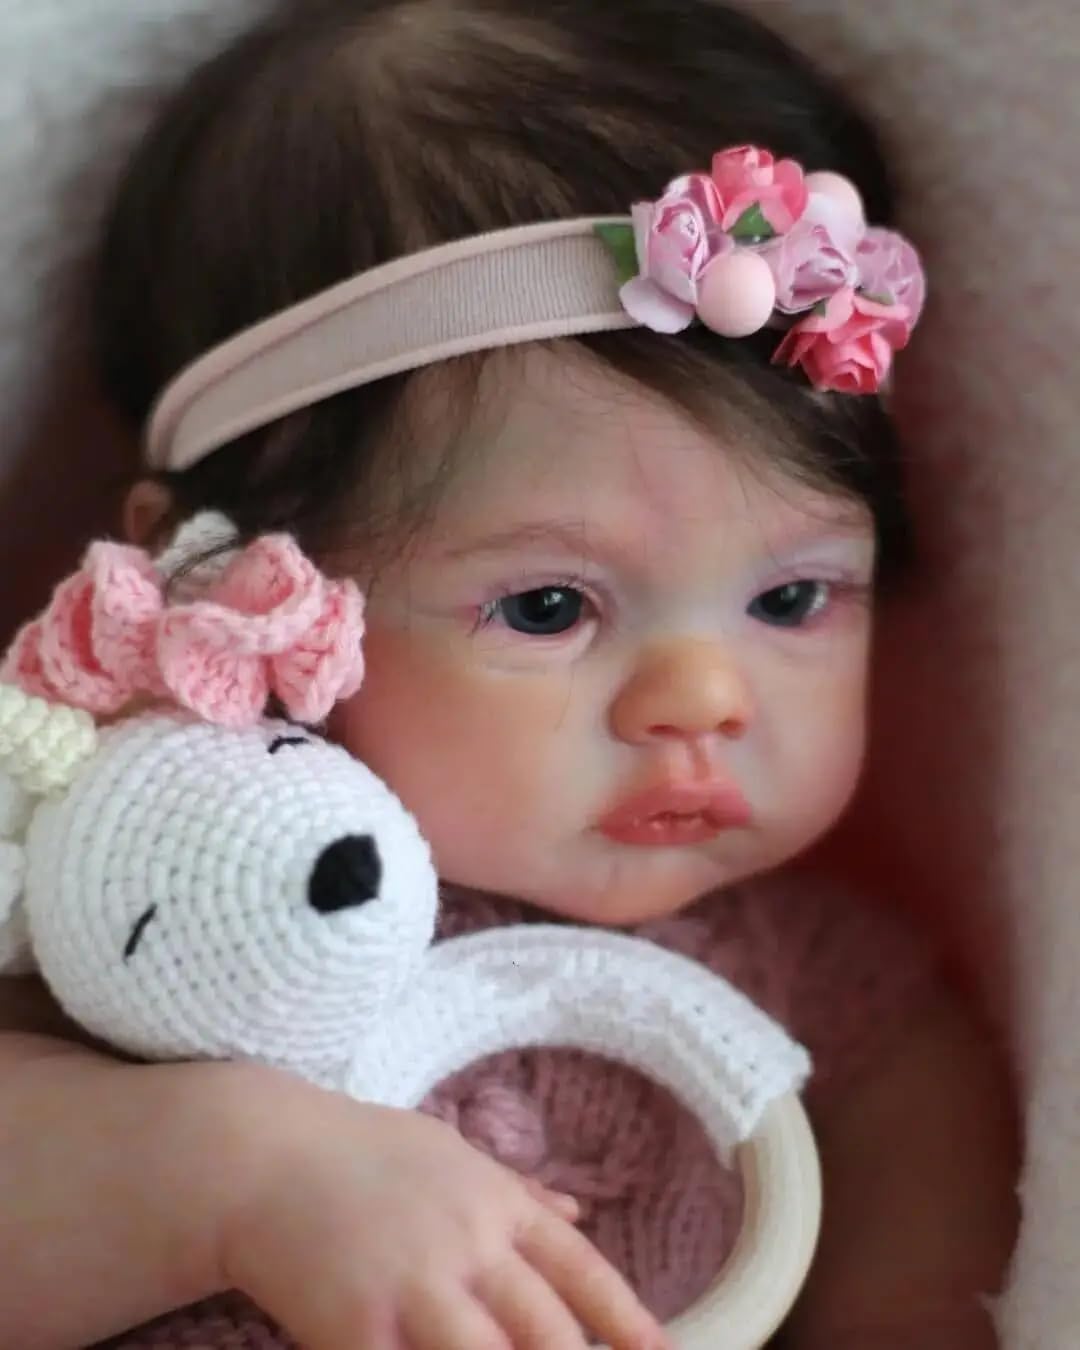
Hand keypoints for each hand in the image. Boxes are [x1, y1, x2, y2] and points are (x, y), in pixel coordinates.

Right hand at [219, 1070, 668, 1348]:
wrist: (266, 1157)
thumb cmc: (363, 1152)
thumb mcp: (450, 1152)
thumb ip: (516, 1189)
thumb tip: (579, 1209)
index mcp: (496, 1202)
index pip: (581, 1268)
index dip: (629, 1320)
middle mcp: (468, 1243)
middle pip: (548, 1329)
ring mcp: (415, 1287)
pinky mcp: (359, 1325)